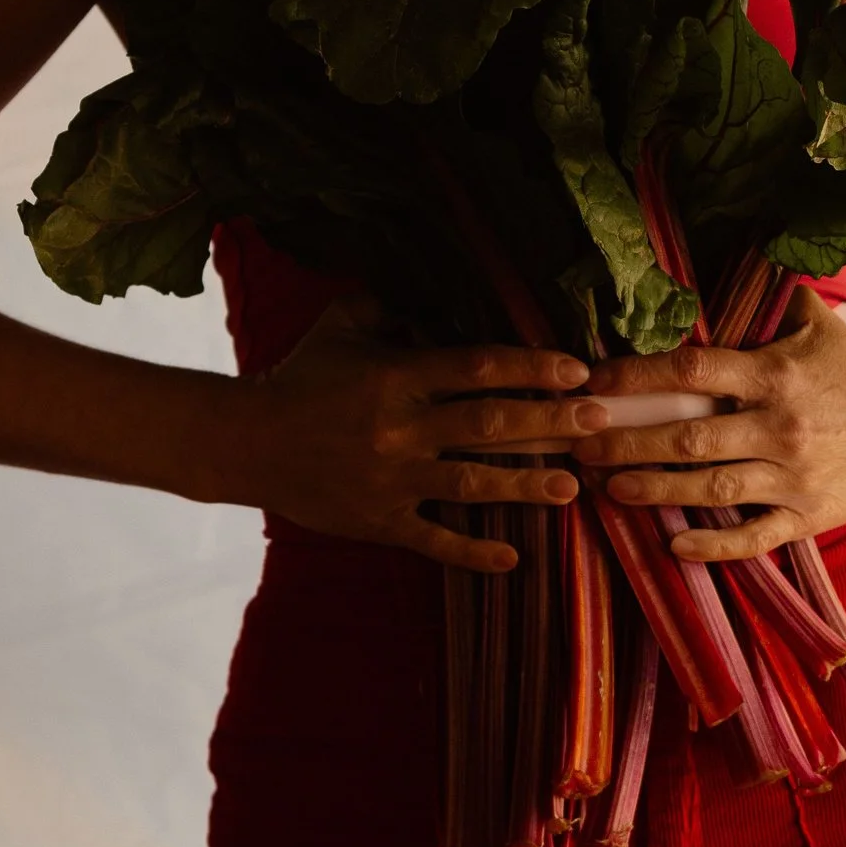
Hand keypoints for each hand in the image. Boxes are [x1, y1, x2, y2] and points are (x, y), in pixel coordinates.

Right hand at [240, 295, 607, 574]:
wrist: (246, 443)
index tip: (576, 370)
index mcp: (396, 376)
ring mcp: (392, 478)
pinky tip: (514, 557)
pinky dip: (472, 551)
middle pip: (489, 425)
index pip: (476, 368)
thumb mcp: (339, 326)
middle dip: (549, 423)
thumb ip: (388, 304)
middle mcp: (400, 428)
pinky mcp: (379, 520)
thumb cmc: (299, 379)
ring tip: (573, 488)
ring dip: (527, 486)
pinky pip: (434, 539)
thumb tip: (435, 288)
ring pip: (473, 483)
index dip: (530, 368)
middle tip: (599, 424)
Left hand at [566, 295, 845, 559]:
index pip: (692, 371)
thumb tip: (728, 246)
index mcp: (774, 374)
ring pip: (711, 487)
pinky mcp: (807, 514)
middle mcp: (779, 425)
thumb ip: (771, 293)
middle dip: (627, 441)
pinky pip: (754, 535)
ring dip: (654, 489)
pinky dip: (713, 544)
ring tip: (607, 487)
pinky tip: (673, 545)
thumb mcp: (817, 322)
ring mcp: (793, 474)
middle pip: (688, 437)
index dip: (636, 377)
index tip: (593, 383)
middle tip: (579, 443)